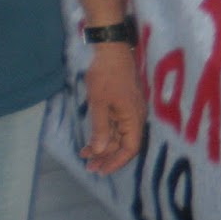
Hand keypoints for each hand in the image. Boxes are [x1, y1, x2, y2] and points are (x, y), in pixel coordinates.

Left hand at [80, 43, 145, 174]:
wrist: (111, 49)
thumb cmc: (106, 75)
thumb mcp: (99, 103)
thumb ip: (101, 129)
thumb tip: (100, 151)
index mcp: (133, 119)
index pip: (130, 149)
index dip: (116, 162)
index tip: (100, 170)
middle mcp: (135, 118)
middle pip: (124, 145)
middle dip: (107, 157)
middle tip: (89, 167)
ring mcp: (129, 111)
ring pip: (118, 136)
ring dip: (103, 147)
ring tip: (85, 155)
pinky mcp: (123, 106)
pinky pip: (116, 126)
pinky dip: (104, 134)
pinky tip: (91, 140)